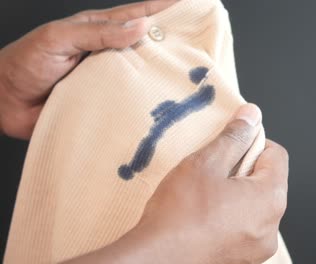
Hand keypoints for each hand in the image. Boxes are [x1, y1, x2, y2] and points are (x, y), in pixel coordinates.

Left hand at [0, 0, 176, 138]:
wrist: (5, 101)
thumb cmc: (26, 62)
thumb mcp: (60, 38)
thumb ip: (99, 33)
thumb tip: (141, 26)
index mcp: (99, 32)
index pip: (137, 16)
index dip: (162, 9)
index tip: (188, 4)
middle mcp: (109, 55)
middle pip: (146, 46)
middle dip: (172, 42)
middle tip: (199, 42)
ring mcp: (108, 79)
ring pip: (142, 74)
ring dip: (163, 74)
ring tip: (190, 75)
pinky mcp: (105, 103)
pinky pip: (130, 100)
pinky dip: (146, 101)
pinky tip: (163, 104)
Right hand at [66, 104, 288, 263]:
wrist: (157, 259)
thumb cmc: (179, 214)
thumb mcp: (206, 163)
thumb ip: (234, 137)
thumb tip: (252, 116)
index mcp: (270, 199)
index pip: (277, 155)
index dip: (253, 143)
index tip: (231, 145)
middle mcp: (272, 226)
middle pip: (267, 180)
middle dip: (243, 169)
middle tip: (213, 171)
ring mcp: (258, 246)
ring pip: (255, 204)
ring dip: (236, 192)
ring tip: (206, 194)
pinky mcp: (243, 258)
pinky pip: (245, 225)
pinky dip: (231, 214)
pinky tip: (205, 214)